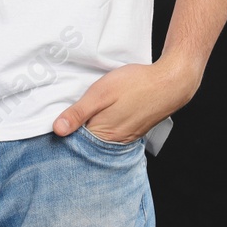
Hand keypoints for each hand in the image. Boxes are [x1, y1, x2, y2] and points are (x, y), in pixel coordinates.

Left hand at [52, 54, 201, 142]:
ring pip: (101, 139)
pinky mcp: (134, 132)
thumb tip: (57, 130)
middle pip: (87, 143)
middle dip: (77, 133)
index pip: (75, 142)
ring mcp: (126, 138)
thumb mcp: (101, 92)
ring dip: (92, 129)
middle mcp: (114, 141)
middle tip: (69, 117)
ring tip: (86, 114)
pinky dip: (105, 128)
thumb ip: (79, 112)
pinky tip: (105, 115)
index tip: (56, 122)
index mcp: (103, 133)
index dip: (65, 132)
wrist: (170, 83)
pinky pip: (113, 135)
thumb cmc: (136, 84)